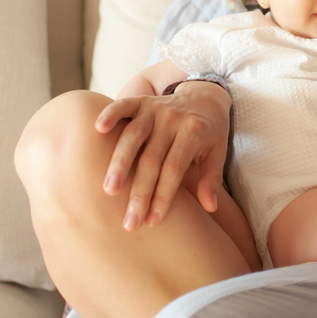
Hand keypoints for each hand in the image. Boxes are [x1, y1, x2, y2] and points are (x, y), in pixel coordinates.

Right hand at [94, 81, 230, 229]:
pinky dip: (110, 114)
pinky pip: (123, 105)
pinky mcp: (141, 100)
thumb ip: (212, 179)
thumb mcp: (218, 153)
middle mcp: (173, 120)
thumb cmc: (209, 131)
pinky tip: (98, 129)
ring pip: (133, 136)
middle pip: (152, 159)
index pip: (174, 170)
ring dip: (119, 163)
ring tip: (108, 190)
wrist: (205, 95)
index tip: (152, 222)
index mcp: (193, 133)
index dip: (163, 197)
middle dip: (139, 192)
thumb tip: (210, 208)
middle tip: (128, 221)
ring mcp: (155, 108)